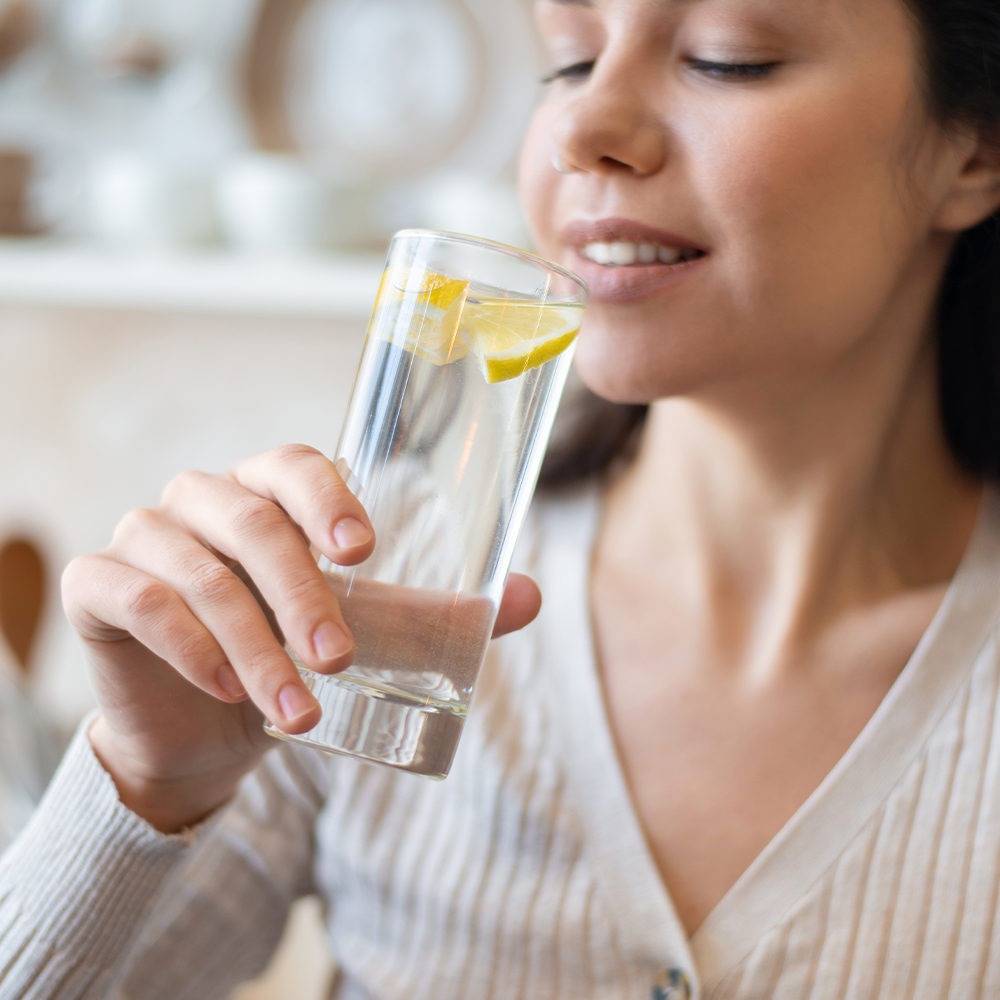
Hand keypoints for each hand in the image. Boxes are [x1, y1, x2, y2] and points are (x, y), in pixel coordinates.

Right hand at [62, 445, 541, 831]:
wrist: (212, 725)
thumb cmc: (292, 655)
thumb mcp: (368, 632)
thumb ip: (437, 614)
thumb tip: (530, 595)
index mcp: (270, 492)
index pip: (296, 465)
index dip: (328, 497)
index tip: (364, 554)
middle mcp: (205, 500)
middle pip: (252, 522)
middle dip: (301, 595)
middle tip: (340, 659)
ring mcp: (147, 535)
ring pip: (198, 572)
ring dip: (253, 646)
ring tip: (298, 710)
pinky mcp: (100, 586)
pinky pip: (138, 599)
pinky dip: (187, 646)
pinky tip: (227, 689)